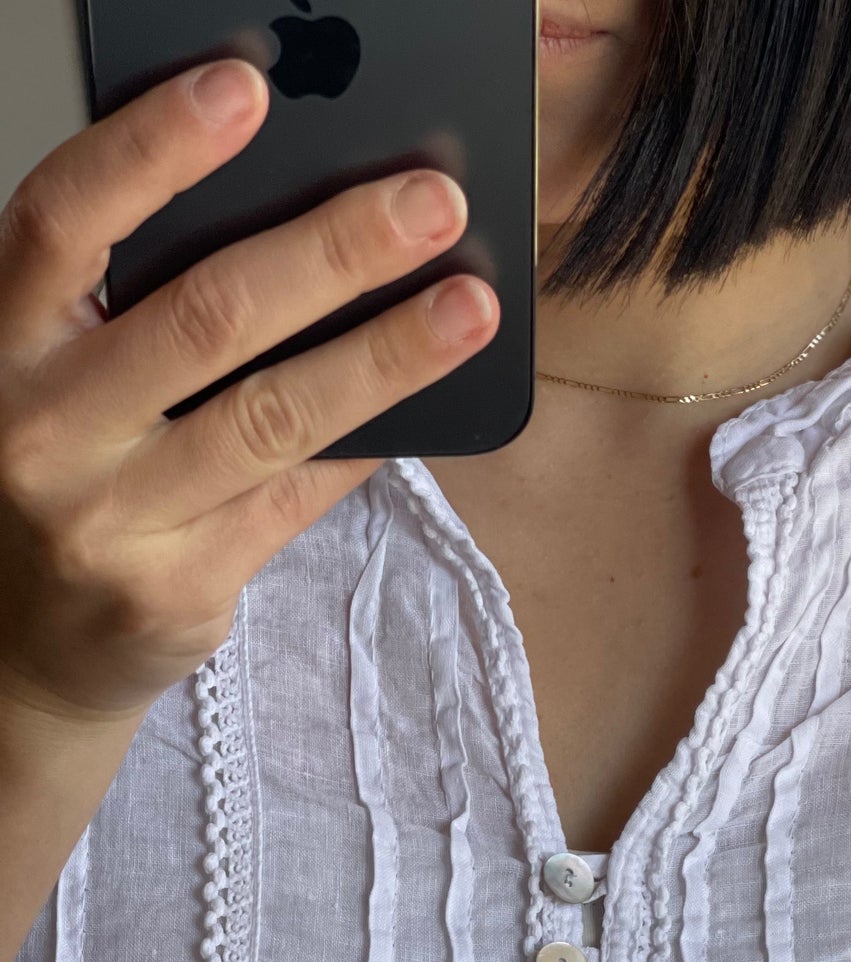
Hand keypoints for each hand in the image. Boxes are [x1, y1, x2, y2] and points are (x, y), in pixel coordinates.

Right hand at [0, 56, 498, 726]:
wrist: (19, 651)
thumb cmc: (57, 477)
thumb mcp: (55, 376)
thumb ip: (128, 305)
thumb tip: (297, 214)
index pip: (61, 221)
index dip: (151, 147)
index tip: (246, 86)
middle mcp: (41, 430)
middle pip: (204, 316)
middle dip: (334, 250)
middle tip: (432, 202)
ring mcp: (108, 521)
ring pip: (272, 415)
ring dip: (386, 352)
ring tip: (471, 304)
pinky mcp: (177, 590)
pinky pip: (297, 498)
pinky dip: (368, 441)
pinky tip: (430, 399)